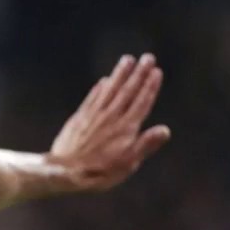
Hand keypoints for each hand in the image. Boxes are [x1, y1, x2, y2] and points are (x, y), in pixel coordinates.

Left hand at [47, 53, 169, 192]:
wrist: (64, 172)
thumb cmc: (99, 172)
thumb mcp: (127, 163)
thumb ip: (145, 145)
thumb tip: (165, 130)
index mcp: (126, 128)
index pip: (142, 102)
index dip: (150, 86)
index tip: (156, 71)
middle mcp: (111, 117)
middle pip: (127, 91)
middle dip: (139, 73)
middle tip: (148, 57)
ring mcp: (93, 116)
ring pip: (109, 90)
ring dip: (119, 74)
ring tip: (127, 59)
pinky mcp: (79, 119)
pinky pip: (92, 99)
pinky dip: (99, 89)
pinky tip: (103, 81)